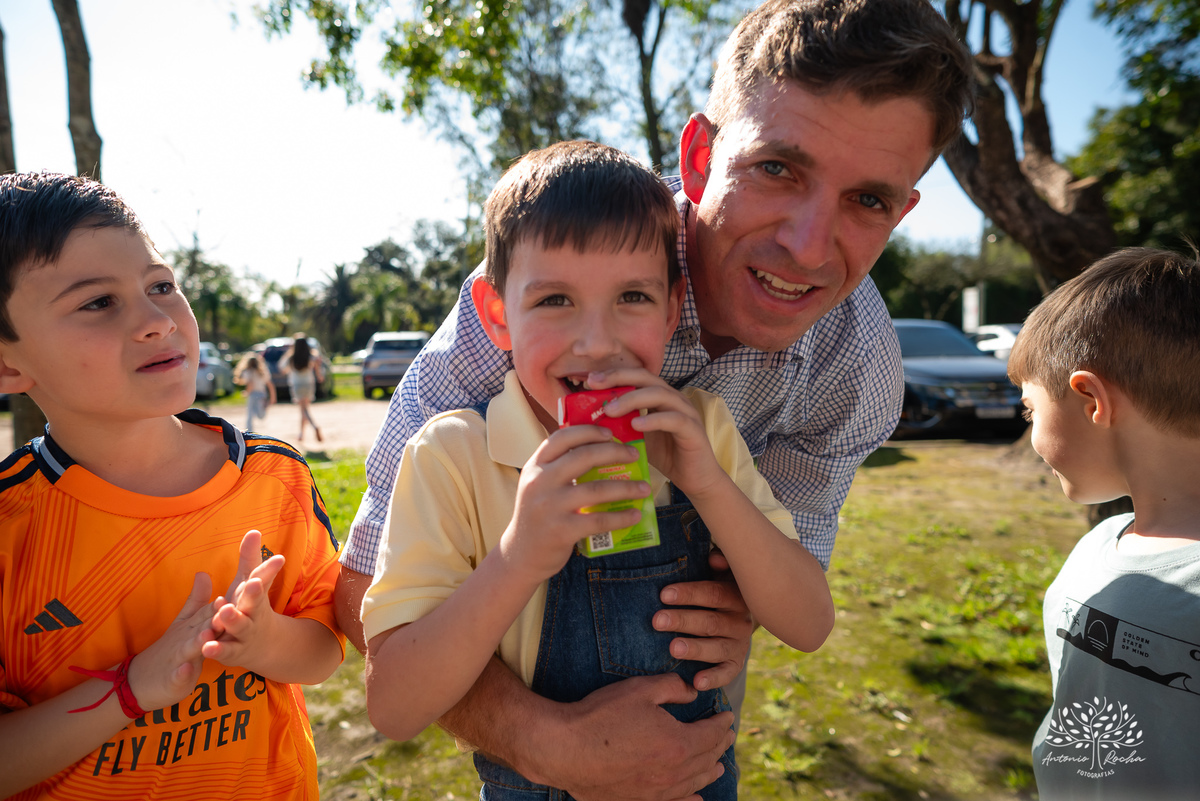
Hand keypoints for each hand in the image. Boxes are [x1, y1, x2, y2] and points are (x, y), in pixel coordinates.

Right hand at [127, 572, 215, 710]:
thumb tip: (204, 572)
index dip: (222, 602)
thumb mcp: (184, 624)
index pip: (208, 612)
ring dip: (198, 642)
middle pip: (202, 627)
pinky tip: (187, 670)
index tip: (239, 587)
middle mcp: (186, 639)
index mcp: (192, 627)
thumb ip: (196, 600)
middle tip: (227, 607)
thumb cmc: (170, 649)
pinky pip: (177, 677)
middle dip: (215, 618)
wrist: (140, 681)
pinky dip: (182, 673)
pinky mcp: (172, 680)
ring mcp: (177, 659)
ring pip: (189, 649)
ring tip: (207, 635)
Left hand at [202, 530, 286, 665]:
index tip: (279, 558)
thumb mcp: (249, 584)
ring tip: (224, 610)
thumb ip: (249, 559)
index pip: (262, 579)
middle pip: (255, 603)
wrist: (262, 646)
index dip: (269, 570)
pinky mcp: (232, 652)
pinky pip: (224, 652)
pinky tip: (207, 648)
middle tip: (254, 582)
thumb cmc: (251, 608)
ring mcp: (244, 634)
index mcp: (256, 596)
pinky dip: (216, 650)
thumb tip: (254, 530)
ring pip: (240, 628)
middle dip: (255, 594)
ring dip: (233, 620)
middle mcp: (254, 613)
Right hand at [498, 424, 650, 583]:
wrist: (520, 554)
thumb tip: (600, 450)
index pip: (562, 438)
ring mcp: (550, 506)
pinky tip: (635, 514)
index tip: (610, 433)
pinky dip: (621, 517)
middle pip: (585, 456)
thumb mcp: (538, 485)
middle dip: (615, 452)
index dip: (588, 431)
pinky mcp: (561, 530)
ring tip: (644, 487)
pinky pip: (599, 520)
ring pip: (597, 489)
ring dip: (627, 487)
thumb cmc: (538, 515)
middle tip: (634, 455)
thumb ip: (559, 468)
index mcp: (535, 466)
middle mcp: (540, 482)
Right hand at [534, 674, 733, 800]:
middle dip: (719, 745)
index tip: (727, 716)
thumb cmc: (601, 717)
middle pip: (707, 759)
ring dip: (710, 771)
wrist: (566, 750)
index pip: (711, 734)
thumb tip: (692, 693)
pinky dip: (690, 799)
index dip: (721, 724)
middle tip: (726, 735)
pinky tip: (696, 799)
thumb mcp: (640, 690)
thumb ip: (671, 688)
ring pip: (694, 783)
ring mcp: (657, 791)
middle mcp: (673, 772)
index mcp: (679, 743)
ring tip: (718, 765)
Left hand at [586, 368, 724, 497]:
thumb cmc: (666, 455)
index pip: (635, 376)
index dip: (613, 375)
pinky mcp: (694, 429)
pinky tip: (636, 425)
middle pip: (645, 377)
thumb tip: (589, 422)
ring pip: (659, 394)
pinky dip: (654, 420)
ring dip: (632, 399)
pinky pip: (674, 419)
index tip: (589, 381)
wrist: (695, 479)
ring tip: (610, 410)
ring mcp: (686, 411)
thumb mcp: (638, 438)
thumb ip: (621, 426)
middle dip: (618, 378)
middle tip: (594, 385)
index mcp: (659, 396)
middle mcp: (673, 398)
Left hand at [653, 550, 753, 690]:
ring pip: (716, 648)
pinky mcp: (735, 664)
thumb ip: (718, 563)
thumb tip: (714, 557)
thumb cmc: (719, 590)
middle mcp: (739, 621)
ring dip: (695, 649)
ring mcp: (739, 645)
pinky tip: (696, 683)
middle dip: (682, 621)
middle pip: (709, 622)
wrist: (739, 618)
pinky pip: (726, 673)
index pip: (712, 593)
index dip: (689, 593)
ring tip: (673, 648)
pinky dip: (713, 679)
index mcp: (735, 596)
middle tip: (657, 621)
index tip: (664, 594)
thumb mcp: (721, 574)